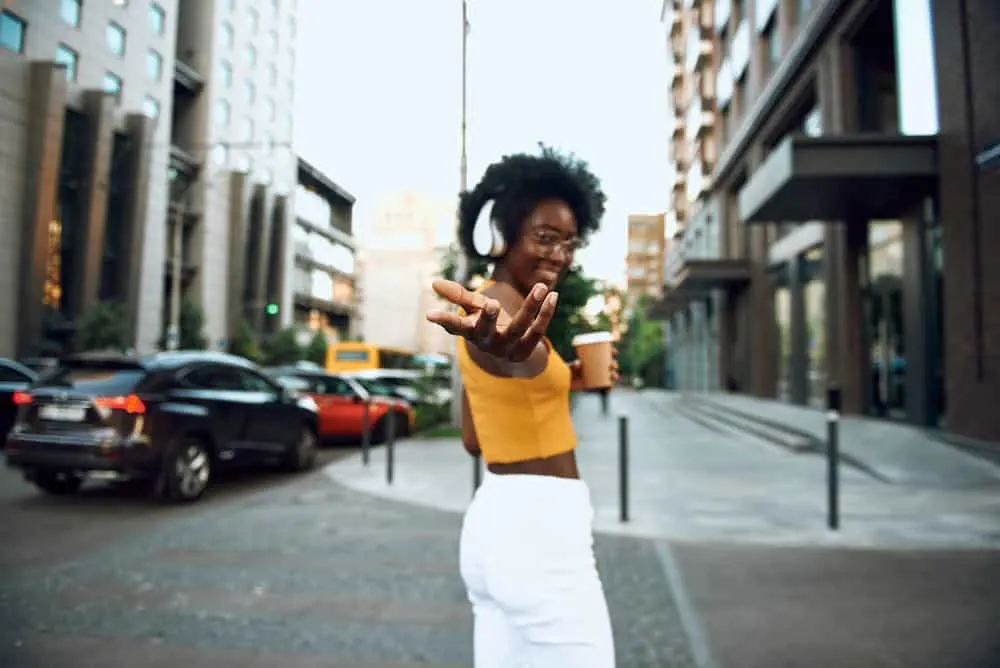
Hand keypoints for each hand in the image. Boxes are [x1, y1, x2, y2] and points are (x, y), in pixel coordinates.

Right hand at [426, 279, 558, 362]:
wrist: (508, 352)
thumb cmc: (486, 324)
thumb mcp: (473, 309)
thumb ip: (458, 295)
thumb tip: (434, 283)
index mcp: (471, 332)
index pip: (455, 327)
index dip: (444, 321)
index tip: (430, 315)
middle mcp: (487, 342)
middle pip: (487, 331)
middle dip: (489, 318)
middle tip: (492, 304)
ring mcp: (508, 348)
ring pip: (520, 327)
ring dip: (531, 306)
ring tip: (542, 287)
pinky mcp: (527, 349)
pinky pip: (538, 330)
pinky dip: (546, 312)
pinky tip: (553, 295)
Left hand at [569, 344, 619, 390]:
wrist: (566, 381)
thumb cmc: (569, 370)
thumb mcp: (571, 366)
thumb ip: (573, 365)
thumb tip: (578, 363)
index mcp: (594, 359)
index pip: (606, 354)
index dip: (612, 352)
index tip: (615, 351)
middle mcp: (598, 367)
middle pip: (610, 365)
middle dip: (614, 364)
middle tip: (613, 365)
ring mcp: (597, 376)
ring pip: (609, 375)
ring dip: (614, 375)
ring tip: (614, 376)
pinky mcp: (596, 384)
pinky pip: (605, 386)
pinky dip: (609, 387)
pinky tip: (610, 387)